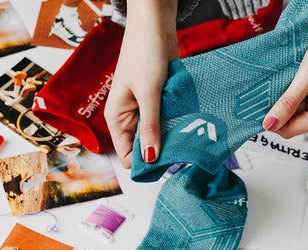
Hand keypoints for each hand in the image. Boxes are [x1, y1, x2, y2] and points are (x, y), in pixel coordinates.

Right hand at [104, 0, 178, 167]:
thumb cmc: (144, 55)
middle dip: (162, 151)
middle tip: (184, 150)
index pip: (128, 156)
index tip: (168, 164)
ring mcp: (144, 111)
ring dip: (172, 137)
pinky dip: (176, 124)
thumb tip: (150, 159)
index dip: (145, 164)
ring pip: (158, 136)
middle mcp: (129, 119)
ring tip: (189, 136)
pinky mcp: (158, 103)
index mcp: (117, 119)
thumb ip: (150, 127)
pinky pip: (167, 122)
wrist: (155, 27)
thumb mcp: (148, 94)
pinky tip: (189, 124)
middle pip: (145, 149)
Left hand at [263, 0, 307, 137]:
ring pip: (300, 111)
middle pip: (295, 122)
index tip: (258, 103)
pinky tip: (298, 76)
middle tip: (275, 83)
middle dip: (282, 107)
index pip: (291, 130)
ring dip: (290, 97)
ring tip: (291, 75)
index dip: (273, 120)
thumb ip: (289, 102)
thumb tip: (269, 124)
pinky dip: (298, 91)